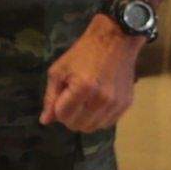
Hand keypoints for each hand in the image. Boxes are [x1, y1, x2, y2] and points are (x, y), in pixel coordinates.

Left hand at [42, 18, 143, 132]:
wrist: (115, 41)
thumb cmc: (83, 53)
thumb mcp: (59, 71)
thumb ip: (51, 97)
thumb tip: (45, 121)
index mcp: (83, 88)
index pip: (63, 116)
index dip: (58, 110)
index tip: (61, 98)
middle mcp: (102, 99)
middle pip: (78, 126)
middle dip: (69, 117)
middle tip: (71, 101)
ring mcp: (116, 104)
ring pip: (92, 128)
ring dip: (84, 119)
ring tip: (84, 102)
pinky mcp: (126, 104)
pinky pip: (107, 123)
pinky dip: (98, 118)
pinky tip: (96, 104)